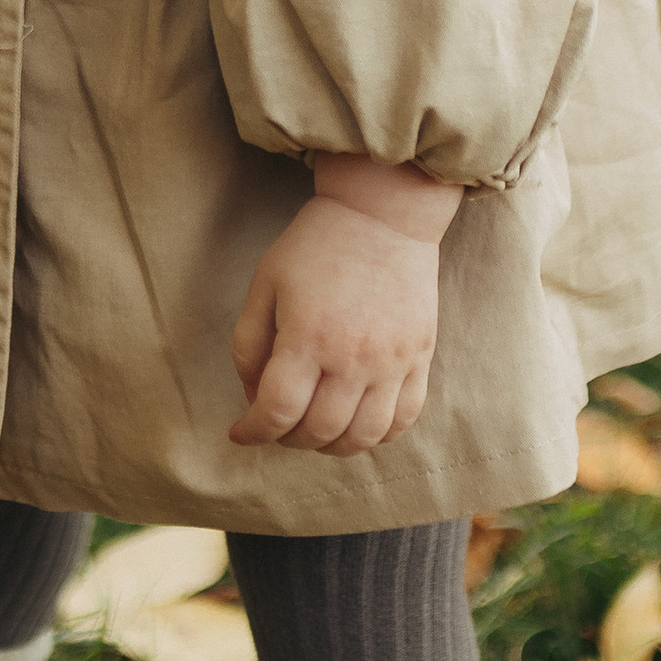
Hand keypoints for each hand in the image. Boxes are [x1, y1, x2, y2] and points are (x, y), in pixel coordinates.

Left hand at [228, 158, 455, 454]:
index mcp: (307, 337)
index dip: (252, 431)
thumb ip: (249, 345)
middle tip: (277, 425)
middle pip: (318, 431)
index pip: (277, 412)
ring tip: (315, 430)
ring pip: (363, 437)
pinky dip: (377, 435)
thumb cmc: (315, 246)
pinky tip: (356, 424)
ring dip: (331, 445)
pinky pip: (403, 419)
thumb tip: (253, 396)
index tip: (240, 431)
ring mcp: (393, 362)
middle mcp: (353, 358)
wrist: (383, 215)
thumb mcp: (264, 285)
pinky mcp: (420, 358)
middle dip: (287, 439)